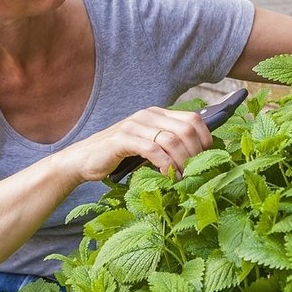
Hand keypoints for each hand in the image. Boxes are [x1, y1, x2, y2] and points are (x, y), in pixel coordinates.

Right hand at [68, 107, 212, 181]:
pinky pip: (152, 150)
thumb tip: (198, 158)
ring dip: (183, 161)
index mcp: (157, 114)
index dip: (205, 138)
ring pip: (172, 139)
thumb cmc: (119, 156)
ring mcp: (134, 125)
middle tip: (198, 171)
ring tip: (185, 177)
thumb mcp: (148, 146)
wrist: (84, 159)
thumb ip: (168, 145)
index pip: (193, 118)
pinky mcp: (122, 139)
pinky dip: (165, 165)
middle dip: (197, 152)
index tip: (208, 158)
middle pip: (186, 128)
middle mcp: (148, 115)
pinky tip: (169, 176)